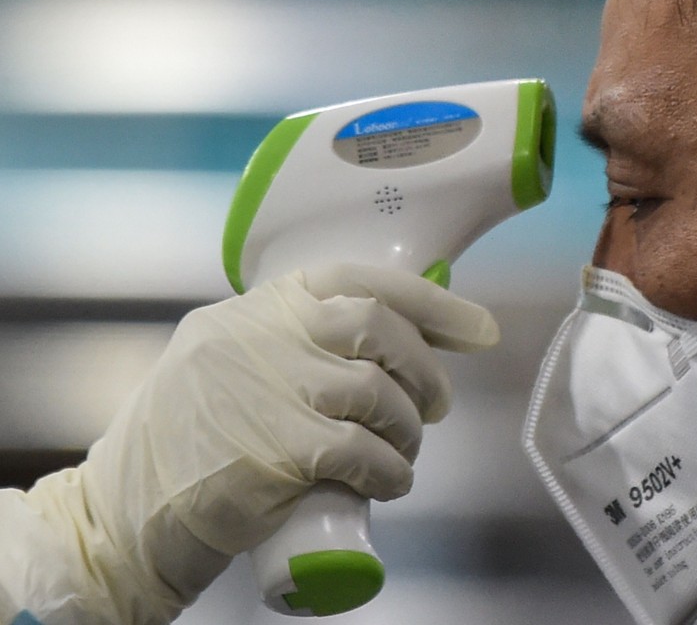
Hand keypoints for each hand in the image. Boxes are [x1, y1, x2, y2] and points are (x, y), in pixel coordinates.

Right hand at [14, 265, 497, 623]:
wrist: (121, 517)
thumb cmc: (190, 446)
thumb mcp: (231, 367)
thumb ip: (294, 348)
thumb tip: (392, 349)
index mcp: (253, 309)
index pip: (354, 278)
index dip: (428, 302)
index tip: (476, 329)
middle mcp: (257, 335)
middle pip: (376, 326)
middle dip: (425, 368)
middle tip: (437, 405)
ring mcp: (262, 389)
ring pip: (376, 392)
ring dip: (409, 430)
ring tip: (404, 454)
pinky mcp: (271, 450)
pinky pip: (362, 451)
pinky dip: (391, 471)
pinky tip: (389, 483)